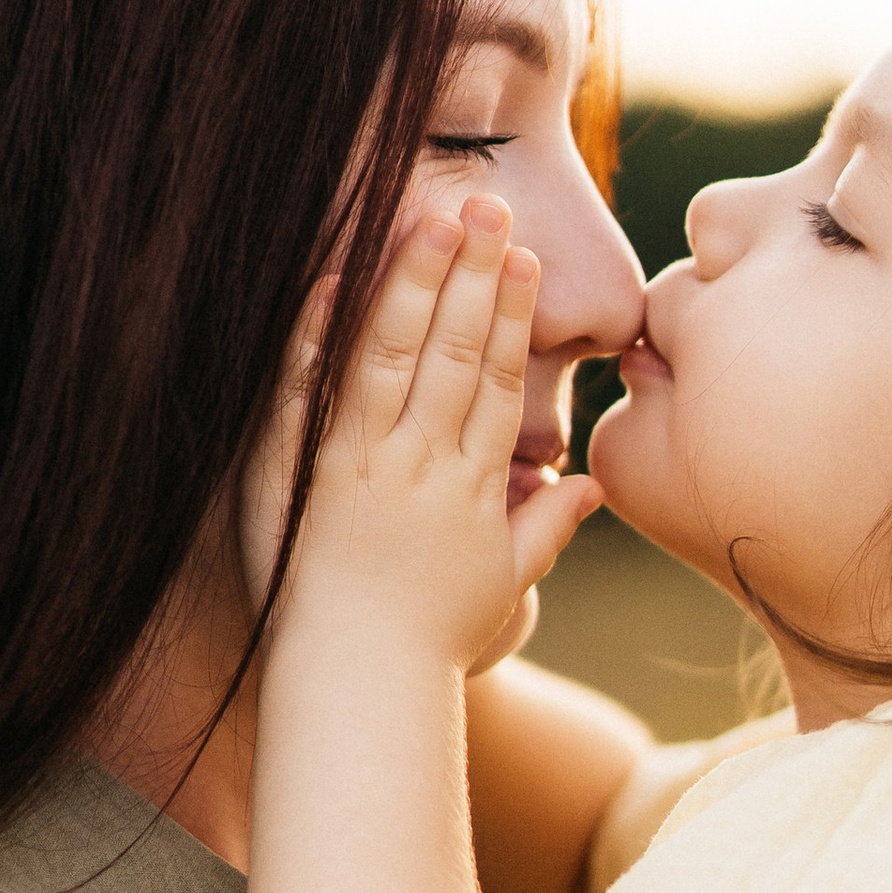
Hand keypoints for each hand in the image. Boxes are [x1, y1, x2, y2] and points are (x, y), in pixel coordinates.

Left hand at [262, 197, 597, 669]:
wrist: (358, 686)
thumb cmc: (430, 643)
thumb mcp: (504, 585)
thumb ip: (546, 527)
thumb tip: (590, 485)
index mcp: (472, 486)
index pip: (500, 382)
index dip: (513, 316)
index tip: (524, 259)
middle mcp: (420, 466)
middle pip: (455, 353)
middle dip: (474, 276)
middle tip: (487, 206)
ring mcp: (359, 467)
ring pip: (390, 359)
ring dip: (413, 285)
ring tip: (431, 221)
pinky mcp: (301, 478)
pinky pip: (308, 396)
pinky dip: (318, 338)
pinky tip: (333, 283)